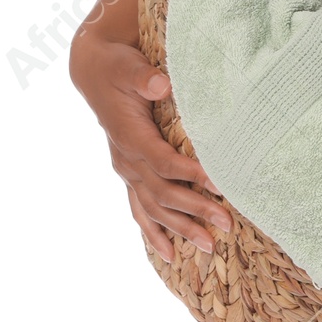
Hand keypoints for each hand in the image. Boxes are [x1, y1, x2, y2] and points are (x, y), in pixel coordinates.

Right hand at [71, 33, 228, 264]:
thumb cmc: (117, 66)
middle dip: (195, 211)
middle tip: (227, 224)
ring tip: (209, 247)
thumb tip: (160, 84)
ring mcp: (126, 169)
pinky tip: (170, 255)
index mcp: (130, 136)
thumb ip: (144, 77)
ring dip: (181, 228)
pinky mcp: (129, 173)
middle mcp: (127, 159)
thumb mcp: (129, 66)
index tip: (220, 185)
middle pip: (163, 192)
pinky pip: (139, 209)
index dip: (191, 175)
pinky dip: (153, 233)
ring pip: (154, 207)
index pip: (164, 162)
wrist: (94, 71)